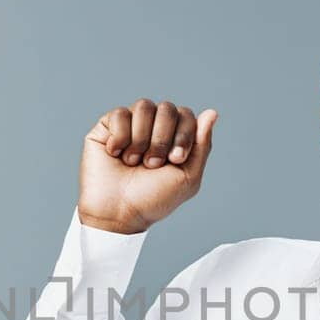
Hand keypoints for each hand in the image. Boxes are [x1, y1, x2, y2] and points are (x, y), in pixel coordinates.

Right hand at [78, 98, 217, 234]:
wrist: (119, 212)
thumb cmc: (153, 199)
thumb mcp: (188, 177)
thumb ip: (202, 145)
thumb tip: (212, 112)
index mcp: (174, 137)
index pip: (186, 115)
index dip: (184, 134)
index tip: (175, 160)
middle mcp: (153, 127)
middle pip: (167, 108)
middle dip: (162, 139)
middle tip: (152, 164)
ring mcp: (131, 125)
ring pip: (144, 106)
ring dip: (141, 139)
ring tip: (133, 162)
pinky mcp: (107, 127)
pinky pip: (119, 114)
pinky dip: (120, 137)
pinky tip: (116, 154)